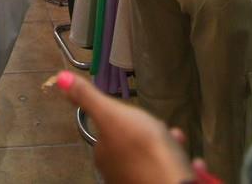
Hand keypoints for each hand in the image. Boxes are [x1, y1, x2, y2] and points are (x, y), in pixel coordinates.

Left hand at [51, 71, 193, 182]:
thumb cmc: (143, 149)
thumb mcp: (112, 114)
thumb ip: (88, 97)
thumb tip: (60, 78)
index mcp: (103, 152)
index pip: (116, 130)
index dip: (133, 121)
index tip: (147, 120)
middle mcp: (116, 171)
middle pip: (136, 144)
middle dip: (154, 135)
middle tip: (167, 133)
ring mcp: (136, 181)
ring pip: (154, 158)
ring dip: (170, 147)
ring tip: (179, 144)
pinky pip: (168, 171)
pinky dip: (181, 164)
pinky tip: (191, 163)